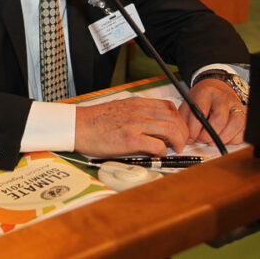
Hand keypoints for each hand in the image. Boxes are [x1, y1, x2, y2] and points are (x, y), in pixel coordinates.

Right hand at [74, 97, 188, 157]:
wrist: (76, 126)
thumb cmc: (94, 121)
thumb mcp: (119, 109)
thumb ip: (136, 114)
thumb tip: (150, 126)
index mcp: (136, 104)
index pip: (168, 107)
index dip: (178, 120)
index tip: (178, 130)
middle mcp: (139, 111)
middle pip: (174, 118)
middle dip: (183, 132)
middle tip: (180, 142)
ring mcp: (136, 124)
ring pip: (171, 130)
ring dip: (177, 142)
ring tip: (174, 149)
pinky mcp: (130, 139)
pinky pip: (157, 145)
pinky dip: (162, 152)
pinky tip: (156, 154)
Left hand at [179, 79, 245, 144]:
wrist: (217, 87)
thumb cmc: (201, 98)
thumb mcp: (188, 104)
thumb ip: (186, 121)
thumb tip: (189, 140)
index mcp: (206, 92)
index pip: (200, 113)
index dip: (194, 130)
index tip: (191, 137)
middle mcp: (223, 97)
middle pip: (219, 119)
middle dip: (209, 135)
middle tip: (202, 139)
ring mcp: (236, 105)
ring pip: (235, 124)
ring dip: (223, 138)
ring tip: (213, 140)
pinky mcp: (245, 115)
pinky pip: (243, 132)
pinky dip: (233, 139)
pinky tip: (223, 137)